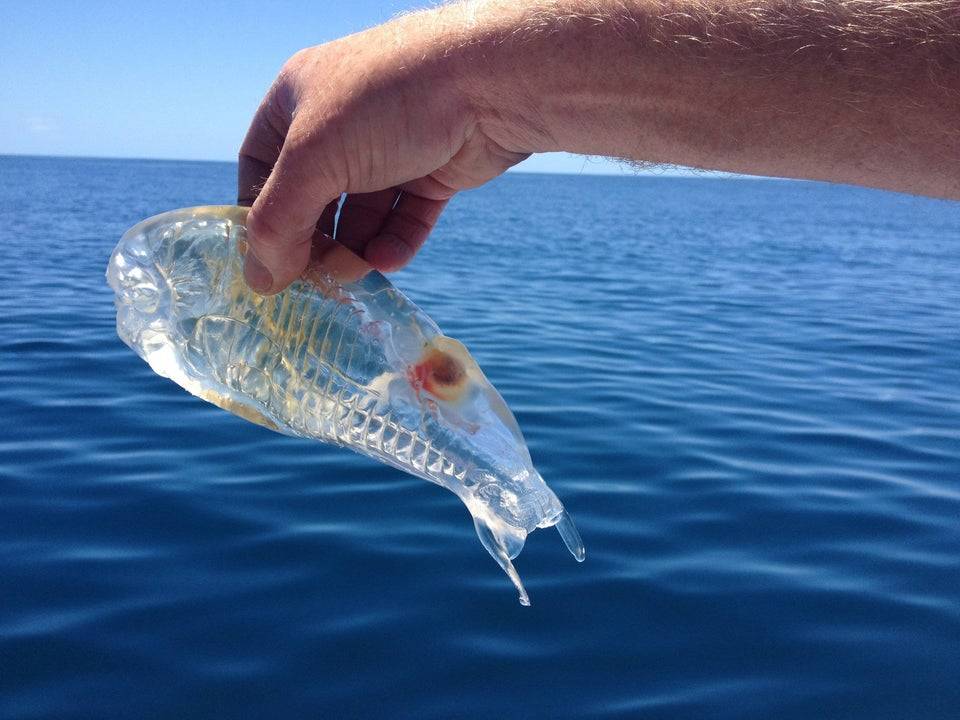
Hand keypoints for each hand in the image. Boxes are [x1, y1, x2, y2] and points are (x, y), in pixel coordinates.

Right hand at [238, 8, 530, 293]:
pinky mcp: (433, 171)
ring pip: (361, 215)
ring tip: (356, 273)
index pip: (260, 167)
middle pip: (312, 199)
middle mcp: (341, 122)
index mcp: (298, 100)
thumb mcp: (312, 159)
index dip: (258, 215)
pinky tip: (388, 261)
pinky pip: (404, 219)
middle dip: (313, 241)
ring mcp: (390, 147)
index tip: (265, 261)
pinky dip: (395, 243)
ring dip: (355, 249)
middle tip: (315, 280)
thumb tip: (260, 282)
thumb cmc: (387, 103)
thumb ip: (278, 222)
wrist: (488, 82)